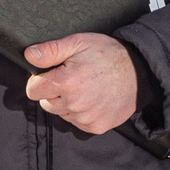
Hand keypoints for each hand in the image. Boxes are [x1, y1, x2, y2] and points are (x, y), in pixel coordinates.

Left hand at [23, 32, 138, 135]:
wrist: (140, 71)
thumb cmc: (109, 54)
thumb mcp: (79, 42)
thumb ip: (51, 50)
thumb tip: (29, 55)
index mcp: (66, 82)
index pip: (33, 90)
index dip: (40, 80)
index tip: (51, 74)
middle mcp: (74, 104)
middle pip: (46, 103)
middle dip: (54, 91)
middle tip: (73, 78)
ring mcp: (85, 118)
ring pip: (61, 113)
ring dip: (67, 103)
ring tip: (85, 88)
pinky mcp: (96, 127)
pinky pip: (77, 122)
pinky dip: (81, 113)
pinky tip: (93, 99)